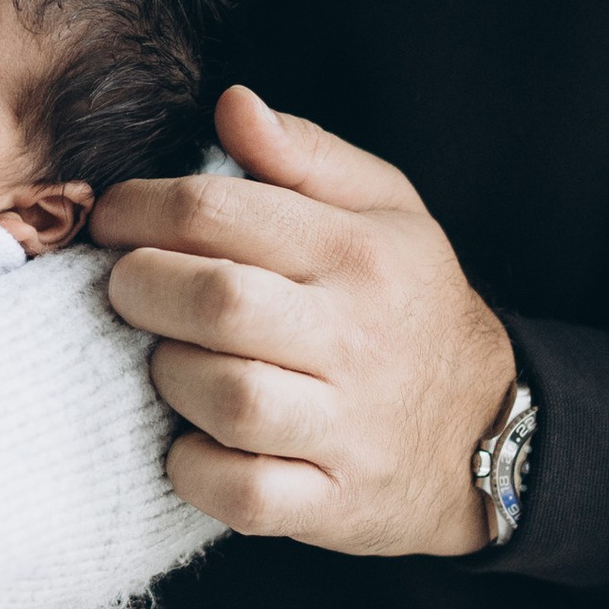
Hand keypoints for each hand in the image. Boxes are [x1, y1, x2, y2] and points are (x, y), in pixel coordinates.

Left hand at [93, 85, 512, 553]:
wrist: (494, 431)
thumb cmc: (409, 305)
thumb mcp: (386, 209)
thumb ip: (305, 154)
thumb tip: (232, 105)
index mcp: (358, 253)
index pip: (219, 212)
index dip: (139, 209)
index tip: (114, 220)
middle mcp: (357, 338)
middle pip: (216, 303)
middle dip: (140, 288)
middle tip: (125, 287)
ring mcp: (347, 428)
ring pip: (226, 398)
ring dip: (169, 376)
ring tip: (167, 359)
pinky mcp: (334, 504)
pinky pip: (242, 494)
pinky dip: (196, 470)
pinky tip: (190, 441)